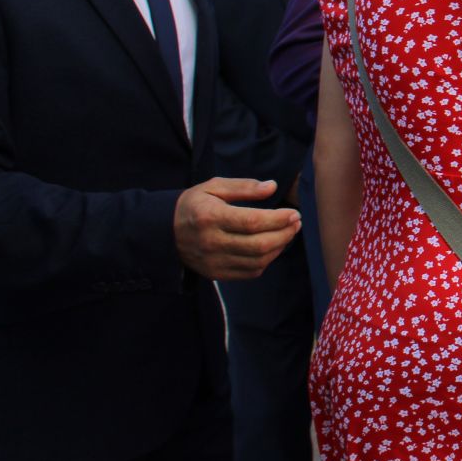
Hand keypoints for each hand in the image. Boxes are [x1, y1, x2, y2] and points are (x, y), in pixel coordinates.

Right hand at [173, 178, 297, 279]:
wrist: (165, 232)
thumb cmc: (194, 204)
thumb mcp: (213, 187)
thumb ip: (244, 186)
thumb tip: (272, 187)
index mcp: (210, 217)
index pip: (252, 222)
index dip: (278, 219)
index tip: (294, 213)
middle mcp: (211, 242)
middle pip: (258, 245)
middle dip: (284, 234)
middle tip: (296, 223)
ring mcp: (213, 261)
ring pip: (257, 261)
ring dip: (279, 247)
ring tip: (288, 233)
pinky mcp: (216, 274)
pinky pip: (250, 272)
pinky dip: (267, 260)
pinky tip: (273, 247)